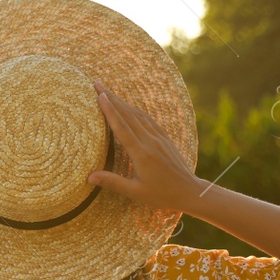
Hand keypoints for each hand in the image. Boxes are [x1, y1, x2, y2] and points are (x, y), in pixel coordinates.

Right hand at [87, 83, 205, 211]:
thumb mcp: (135, 192)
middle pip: (128, 115)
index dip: (109, 110)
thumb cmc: (162, 195)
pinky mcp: (165, 139)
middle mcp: (150, 141)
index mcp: (142, 153)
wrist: (190, 192)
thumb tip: (89, 177)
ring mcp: (159, 138)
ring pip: (138, 115)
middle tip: (97, 84)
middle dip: (112, 98)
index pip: (121, 127)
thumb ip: (112, 182)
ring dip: (122, 101)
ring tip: (109, 92)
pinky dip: (136, 111)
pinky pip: (148, 120)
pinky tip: (130, 107)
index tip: (99, 95)